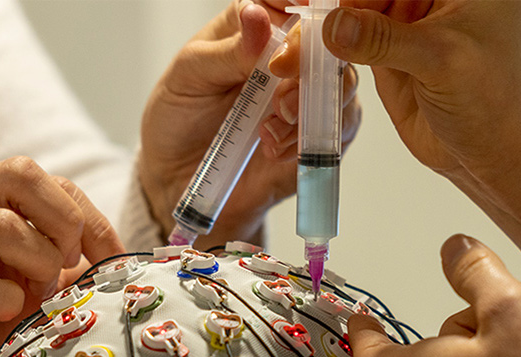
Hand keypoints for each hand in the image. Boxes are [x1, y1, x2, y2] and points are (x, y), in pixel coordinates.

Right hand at [0, 156, 123, 356]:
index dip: (87, 217)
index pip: (45, 179)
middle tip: (66, 266)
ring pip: (0, 224)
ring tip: (35, 296)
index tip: (105, 260)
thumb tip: (121, 255)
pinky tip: (7, 313)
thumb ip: (64, 257)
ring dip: (36, 264)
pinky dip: (4, 300)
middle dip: (62, 222)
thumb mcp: (30, 279)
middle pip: (19, 174)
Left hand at [140, 0, 361, 243]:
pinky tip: (272, 149)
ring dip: (306, 108)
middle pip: (329, 42)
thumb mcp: (190, 75)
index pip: (295, 3)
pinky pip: (338, 127)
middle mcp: (290, 54)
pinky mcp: (318, 132)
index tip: (285, 44)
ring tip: (268, 128)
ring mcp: (308, 93)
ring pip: (341, 84)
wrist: (179, 174)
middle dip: (307, 68)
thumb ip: (229, 50)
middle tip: (279, 98)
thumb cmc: (180, 115)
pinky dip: (305, 139)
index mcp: (257, 24)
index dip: (301, 16)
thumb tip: (258, 16)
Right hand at [271, 0, 520, 180]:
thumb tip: (334, 23)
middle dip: (330, 4)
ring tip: (288, 54)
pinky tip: (294, 59)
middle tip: (298, 16)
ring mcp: (405, 16)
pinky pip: (344, 34)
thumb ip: (386, 40)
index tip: (321, 2)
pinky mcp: (384, 44)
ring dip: (315, 26)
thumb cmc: (492, 104)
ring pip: (350, 6)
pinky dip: (319, 46)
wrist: (490, 154)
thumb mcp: (441, 63)